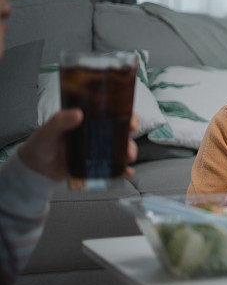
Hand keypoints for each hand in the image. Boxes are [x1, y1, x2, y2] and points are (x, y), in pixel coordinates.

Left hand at [18, 110, 138, 180]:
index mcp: (88, 120)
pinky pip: (114, 166)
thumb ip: (60, 121)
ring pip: (121, 148)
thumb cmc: (41, 144)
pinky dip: (123, 170)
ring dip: (129, 151)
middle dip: (131, 134)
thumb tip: (77, 113)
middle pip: (121, 129)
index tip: (130, 120)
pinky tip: (127, 172)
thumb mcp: (48, 131)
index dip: (125, 114)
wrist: (36, 169)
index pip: (111, 112)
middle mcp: (96, 133)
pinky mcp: (97, 164)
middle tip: (130, 138)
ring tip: (128, 157)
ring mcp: (98, 149)